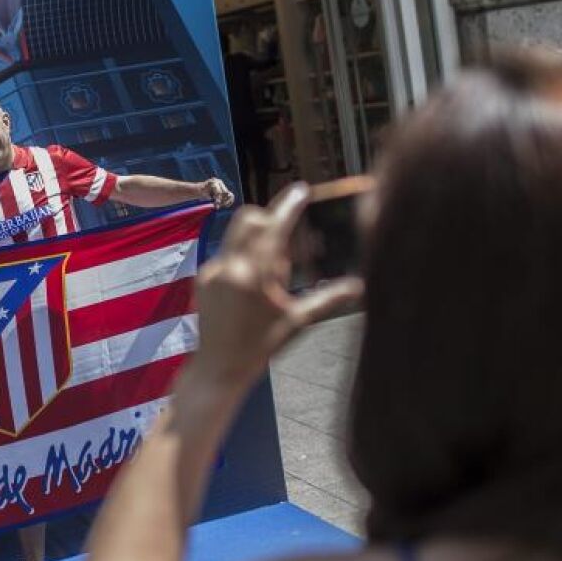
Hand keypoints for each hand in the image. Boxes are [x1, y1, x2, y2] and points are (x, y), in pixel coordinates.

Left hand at [189, 183, 362, 389]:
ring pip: (237, 236)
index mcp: (254, 276)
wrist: (217, 369)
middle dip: (271, 220)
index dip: (290, 206)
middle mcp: (229, 267)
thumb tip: (359, 286)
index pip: (274, 227)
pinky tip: (252, 290)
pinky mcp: (202, 279)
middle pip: (250, 219)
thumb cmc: (260, 348)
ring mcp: (212, 271)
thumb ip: (327, 299)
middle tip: (290, 245)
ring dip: (258, 242)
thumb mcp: (296, 323)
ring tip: (272, 279)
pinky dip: (243, 259)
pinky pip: (226, 255)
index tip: (301, 191)